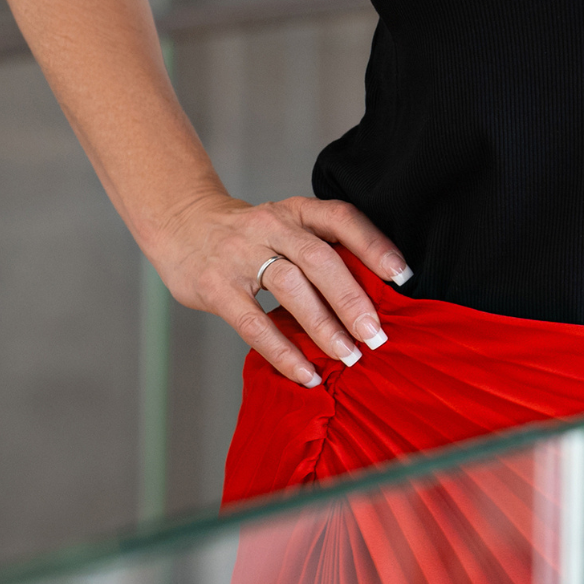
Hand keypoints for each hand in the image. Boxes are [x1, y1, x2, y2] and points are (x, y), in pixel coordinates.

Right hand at [150, 191, 408, 387]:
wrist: (182, 223)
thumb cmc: (247, 234)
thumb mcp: (285, 225)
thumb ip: (318, 248)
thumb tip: (371, 293)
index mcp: (296, 211)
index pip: (341, 219)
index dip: (374, 245)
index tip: (401, 276)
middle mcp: (272, 227)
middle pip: (320, 259)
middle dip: (352, 299)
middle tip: (376, 334)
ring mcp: (241, 255)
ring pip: (291, 288)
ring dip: (324, 326)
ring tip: (349, 355)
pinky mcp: (217, 287)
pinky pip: (254, 323)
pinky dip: (282, 351)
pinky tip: (304, 372)